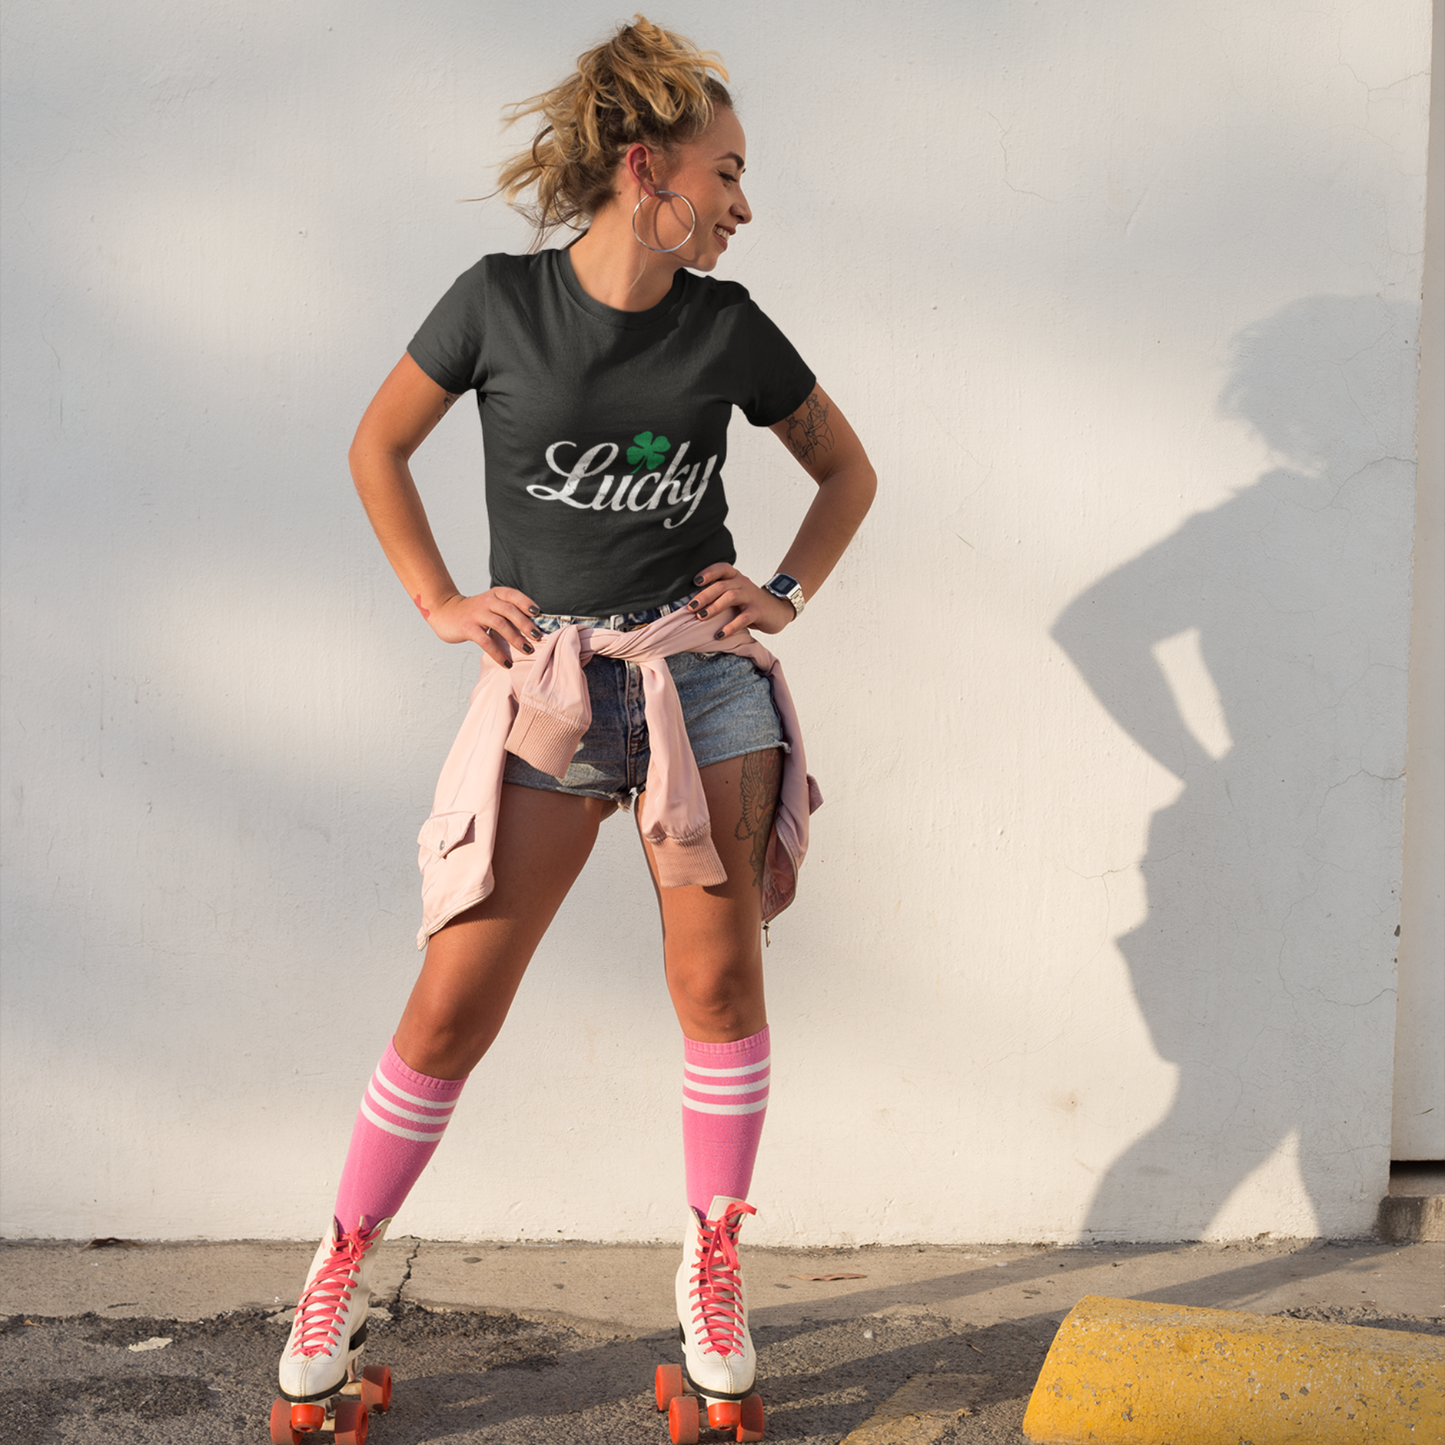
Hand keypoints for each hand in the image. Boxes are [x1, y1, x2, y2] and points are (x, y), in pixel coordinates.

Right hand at [427, 587, 541, 667]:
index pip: (513, 595)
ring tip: (527, 650)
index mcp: (495, 594)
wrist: (445, 611)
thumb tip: (534, 627)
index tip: (538, 613)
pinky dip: (498, 654)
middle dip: (526, 624)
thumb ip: (508, 610)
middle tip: (538, 637)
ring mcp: (477, 614)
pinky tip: (507, 663)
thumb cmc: (475, 612)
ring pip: (500, 625)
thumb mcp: (491, 604)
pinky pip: (486, 642)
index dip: (526, 603)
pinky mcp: (468, 628)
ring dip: (516, 639)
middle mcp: (487, 601)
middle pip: (510, 611)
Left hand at [687, 563, 795, 638]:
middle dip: (704, 596)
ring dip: (714, 607)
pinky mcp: (758, 611)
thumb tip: (694, 604)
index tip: (695, 581)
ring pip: (730, 597)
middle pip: (721, 585)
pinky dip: (730, 627)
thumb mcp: (736, 593)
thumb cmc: (750, 603)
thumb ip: (720, 594)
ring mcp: (751, 597)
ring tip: (701, 617)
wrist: (778, 610)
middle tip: (691, 607)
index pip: (722, 568)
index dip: (709, 572)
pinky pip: (743, 618)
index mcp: (736, 577)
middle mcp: (743, 584)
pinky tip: (719, 635)